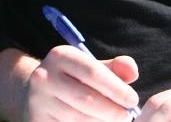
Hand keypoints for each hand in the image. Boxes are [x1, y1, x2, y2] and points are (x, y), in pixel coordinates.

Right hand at [22, 45, 139, 120]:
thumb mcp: (93, 66)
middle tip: (127, 117)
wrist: (36, 94)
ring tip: (114, 121)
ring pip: (77, 118)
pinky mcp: (36, 121)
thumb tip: (132, 73)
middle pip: (85, 99)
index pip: (93, 73)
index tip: (133, 101)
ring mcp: (37, 102)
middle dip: (111, 110)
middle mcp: (44, 77)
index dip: (116, 88)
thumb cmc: (75, 79)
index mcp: (60, 56)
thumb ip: (116, 68)